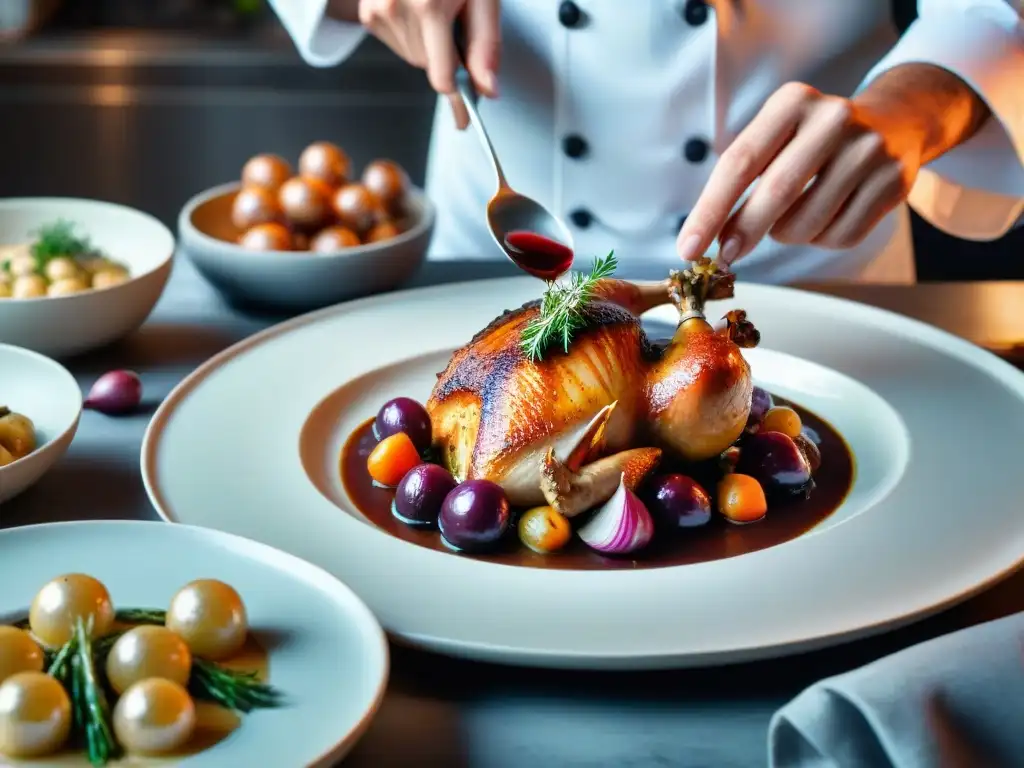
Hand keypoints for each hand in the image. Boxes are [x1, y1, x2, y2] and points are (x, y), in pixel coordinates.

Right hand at [357, 0, 500, 129]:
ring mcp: (379, 11)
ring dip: (430, 45)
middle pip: (430, 68)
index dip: (458, 100)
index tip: (463, 120)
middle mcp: (398, 9)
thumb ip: (485, 45)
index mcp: (430, 7)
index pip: (443, 77)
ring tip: (436, 8)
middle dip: (448, 56)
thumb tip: (488, 88)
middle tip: (457, 23)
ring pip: (414, 58)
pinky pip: (398, 43)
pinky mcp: (370, 13)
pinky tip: (418, 8)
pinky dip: (412, 34)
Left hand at [676, 81, 926, 264]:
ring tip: (790, 218)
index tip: (688, 247)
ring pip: (808, 222)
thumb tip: (712, 238)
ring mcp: (868, 150)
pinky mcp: (893, 182)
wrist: (895, 121)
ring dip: (785, 235)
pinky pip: (840, 236)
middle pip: (777, 191)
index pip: (740, 162)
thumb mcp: (776, 137)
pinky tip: (825, 218)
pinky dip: (820, 240)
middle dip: (744, 231)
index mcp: (792, 102)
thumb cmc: (812, 139)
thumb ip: (742, 179)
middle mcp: (833, 119)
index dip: (710, 210)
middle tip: (726, 255)